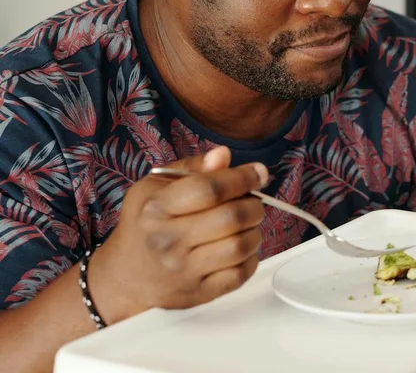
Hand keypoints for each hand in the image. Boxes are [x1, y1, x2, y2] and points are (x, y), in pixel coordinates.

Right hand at [87, 146, 266, 322]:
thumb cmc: (145, 226)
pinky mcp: (199, 293)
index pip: (210, 189)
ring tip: (246, 226)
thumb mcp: (155, 188)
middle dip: (254, 205)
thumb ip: (192, 168)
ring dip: (254, 231)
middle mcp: (168, 240)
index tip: (258, 173)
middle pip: (232, 217)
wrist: (124, 277)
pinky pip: (241, 274)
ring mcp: (184, 270)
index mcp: (157, 208)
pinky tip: (240, 249)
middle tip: (253, 202)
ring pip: (241, 245)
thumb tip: (223, 155)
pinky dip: (250, 258)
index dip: (243, 177)